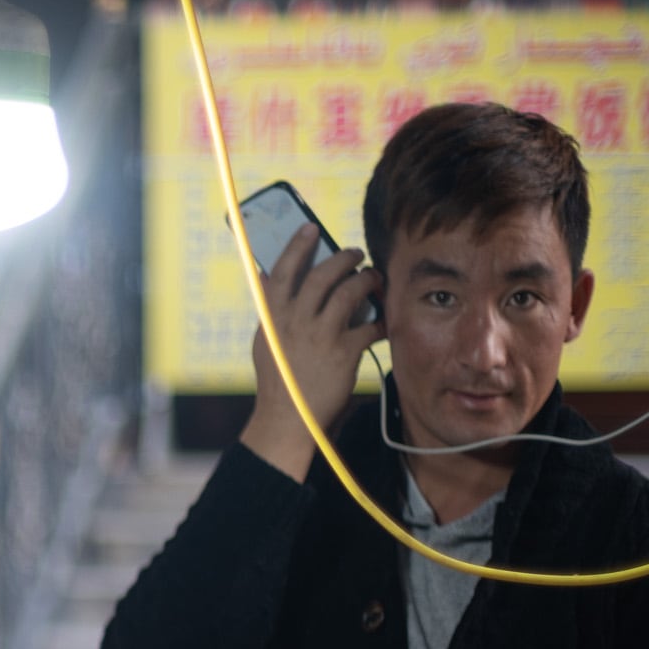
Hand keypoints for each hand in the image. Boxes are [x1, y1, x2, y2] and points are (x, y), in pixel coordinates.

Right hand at [239, 225, 385, 482]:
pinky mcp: (342, 353)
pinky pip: (369, 326)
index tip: (311, 228)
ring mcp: (319, 336)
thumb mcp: (266, 342)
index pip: (282, 271)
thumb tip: (265, 276)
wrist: (288, 420)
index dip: (297, 246)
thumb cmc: (278, 381)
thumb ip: (270, 310)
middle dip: (343, 258)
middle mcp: (294, 322)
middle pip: (322, 275)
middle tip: (356, 254)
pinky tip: (383, 323)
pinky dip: (380, 322)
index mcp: (273, 317)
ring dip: (366, 280)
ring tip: (374, 278)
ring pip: (349, 292)